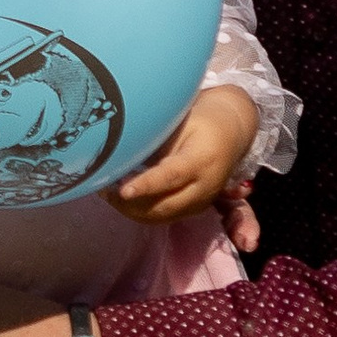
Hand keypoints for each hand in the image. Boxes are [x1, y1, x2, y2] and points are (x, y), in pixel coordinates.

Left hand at [105, 86, 257, 227]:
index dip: (146, 185)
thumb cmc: (200, 119)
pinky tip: (124, 198)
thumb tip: (118, 153)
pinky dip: (142, 211)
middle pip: (165, 206)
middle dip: (131, 205)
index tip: (122, 190)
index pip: (171, 176)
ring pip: (162, 216)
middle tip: (103, 189)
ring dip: (133, 210)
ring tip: (108, 193)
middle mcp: (205, 186)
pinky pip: (165, 217)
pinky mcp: (196, 208)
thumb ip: (154, 140)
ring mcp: (202, 201)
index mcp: (201, 159)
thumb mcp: (179, 122)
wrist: (232, 130)